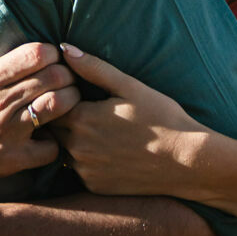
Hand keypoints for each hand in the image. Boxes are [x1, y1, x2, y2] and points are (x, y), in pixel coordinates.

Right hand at [0, 31, 79, 195]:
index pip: (37, 54)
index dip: (51, 51)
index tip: (50, 57)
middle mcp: (2, 103)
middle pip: (56, 76)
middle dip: (65, 72)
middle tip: (63, 76)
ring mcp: (11, 132)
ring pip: (61, 106)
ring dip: (70, 99)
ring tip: (65, 99)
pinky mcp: (15, 159)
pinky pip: (53, 148)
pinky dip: (57, 140)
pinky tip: (50, 135)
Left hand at [53, 45, 209, 195]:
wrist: (186, 161)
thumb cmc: (161, 117)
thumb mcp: (129, 86)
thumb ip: (92, 67)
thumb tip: (63, 49)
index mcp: (81, 118)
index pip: (50, 103)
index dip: (61, 96)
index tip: (79, 92)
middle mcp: (76, 147)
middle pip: (53, 128)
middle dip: (63, 118)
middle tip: (90, 111)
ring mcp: (84, 169)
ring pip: (64, 150)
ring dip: (73, 140)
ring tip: (101, 132)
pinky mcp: (93, 186)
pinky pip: (80, 170)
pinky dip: (87, 161)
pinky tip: (109, 153)